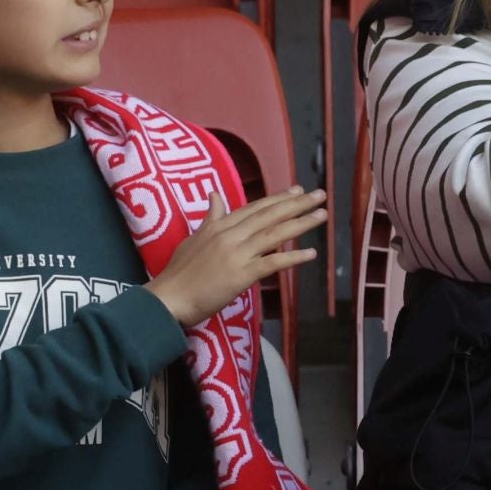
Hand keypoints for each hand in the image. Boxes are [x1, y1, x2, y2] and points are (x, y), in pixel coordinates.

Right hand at [145, 188, 325, 328]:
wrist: (168, 299)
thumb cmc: (178, 273)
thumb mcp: (193, 238)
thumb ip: (210, 218)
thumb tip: (215, 195)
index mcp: (219, 226)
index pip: (254, 208)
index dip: (277, 199)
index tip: (296, 190)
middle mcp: (230, 234)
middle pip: (269, 215)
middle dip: (296, 204)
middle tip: (319, 194)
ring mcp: (236, 253)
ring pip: (274, 234)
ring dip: (301, 223)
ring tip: (322, 214)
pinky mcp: (241, 274)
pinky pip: (272, 263)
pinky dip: (293, 257)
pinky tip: (311, 253)